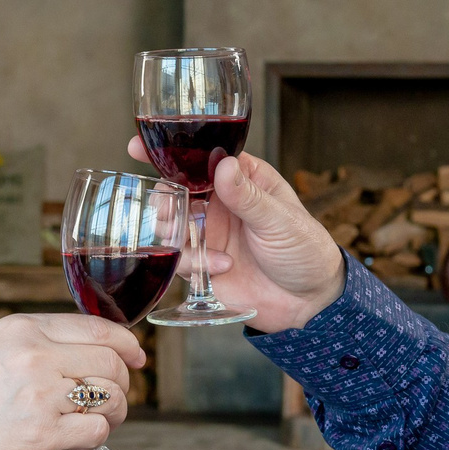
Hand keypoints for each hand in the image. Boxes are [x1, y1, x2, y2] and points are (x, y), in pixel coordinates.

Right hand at [0, 312, 142, 449]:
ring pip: (111, 396)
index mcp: (24, 327)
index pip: (98, 327)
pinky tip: (82, 436)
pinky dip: (98, 435)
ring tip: (99, 418)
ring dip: (116, 410)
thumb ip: (43, 342)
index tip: (137, 356)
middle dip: (123, 380)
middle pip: (111, 362)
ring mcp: (40, 395)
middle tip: (114, 396)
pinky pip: (96, 430)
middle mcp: (35, 356)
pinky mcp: (42, 435)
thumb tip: (97, 353)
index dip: (127, 343)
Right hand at [128, 140, 344, 331]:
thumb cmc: (305, 250)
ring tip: (187, 238)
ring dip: (171, 230)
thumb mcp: (280, 219)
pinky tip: (223, 266)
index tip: (139, 146)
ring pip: (170, 224)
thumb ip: (247, 196)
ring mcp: (209, 234)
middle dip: (164, 198)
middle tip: (168, 208)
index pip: (202, 156)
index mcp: (242, 179)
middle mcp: (220, 203)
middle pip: (176, 189)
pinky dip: (193, 262)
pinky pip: (180, 259)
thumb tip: (222, 165)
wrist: (309, 303)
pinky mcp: (203, 264)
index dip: (171, 150)